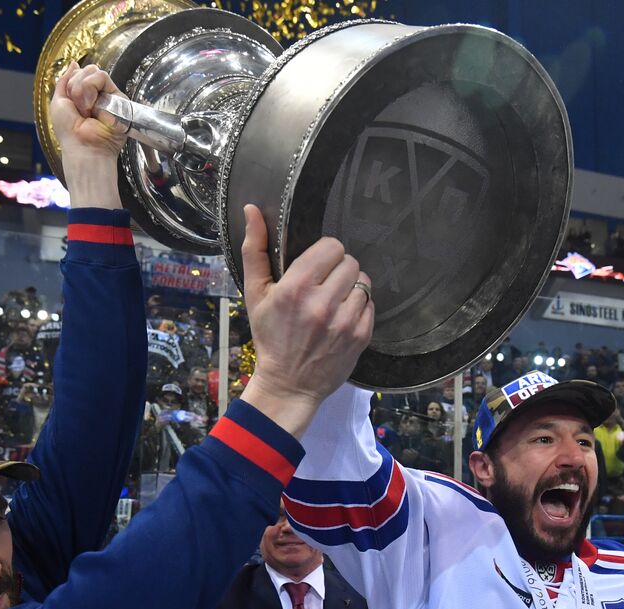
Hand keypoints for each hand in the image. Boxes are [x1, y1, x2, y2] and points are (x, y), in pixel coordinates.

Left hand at [49, 62, 126, 208]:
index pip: (80, 73)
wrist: (83, 147)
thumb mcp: (59, 101)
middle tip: (79, 108)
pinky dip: (93, 92)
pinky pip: (104, 79)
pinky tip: (95, 111)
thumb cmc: (69, 132)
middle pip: (88, 70)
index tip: (70, 101)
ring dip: (84, 90)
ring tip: (87, 111)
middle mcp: (99, 95)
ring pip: (96, 73)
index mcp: (85, 95)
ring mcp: (110, 97)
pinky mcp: (120, 100)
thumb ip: (64, 81)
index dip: (72, 82)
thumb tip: (74, 63)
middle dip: (77, 86)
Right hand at [239, 204, 372, 437]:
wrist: (288, 385)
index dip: (325, 253)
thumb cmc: (270, 337)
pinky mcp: (360, 337)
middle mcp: (323, 303)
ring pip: (364, 282)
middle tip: (324, 285)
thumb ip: (255, 249)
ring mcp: (345, 322)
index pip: (332, 246)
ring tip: (334, 301)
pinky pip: (371, 305)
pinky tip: (342, 317)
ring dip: (351, 287)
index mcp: (296, 288)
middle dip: (338, 269)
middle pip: (350, 262)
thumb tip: (252, 208)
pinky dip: (359, 308)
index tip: (316, 266)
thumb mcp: (255, 294)